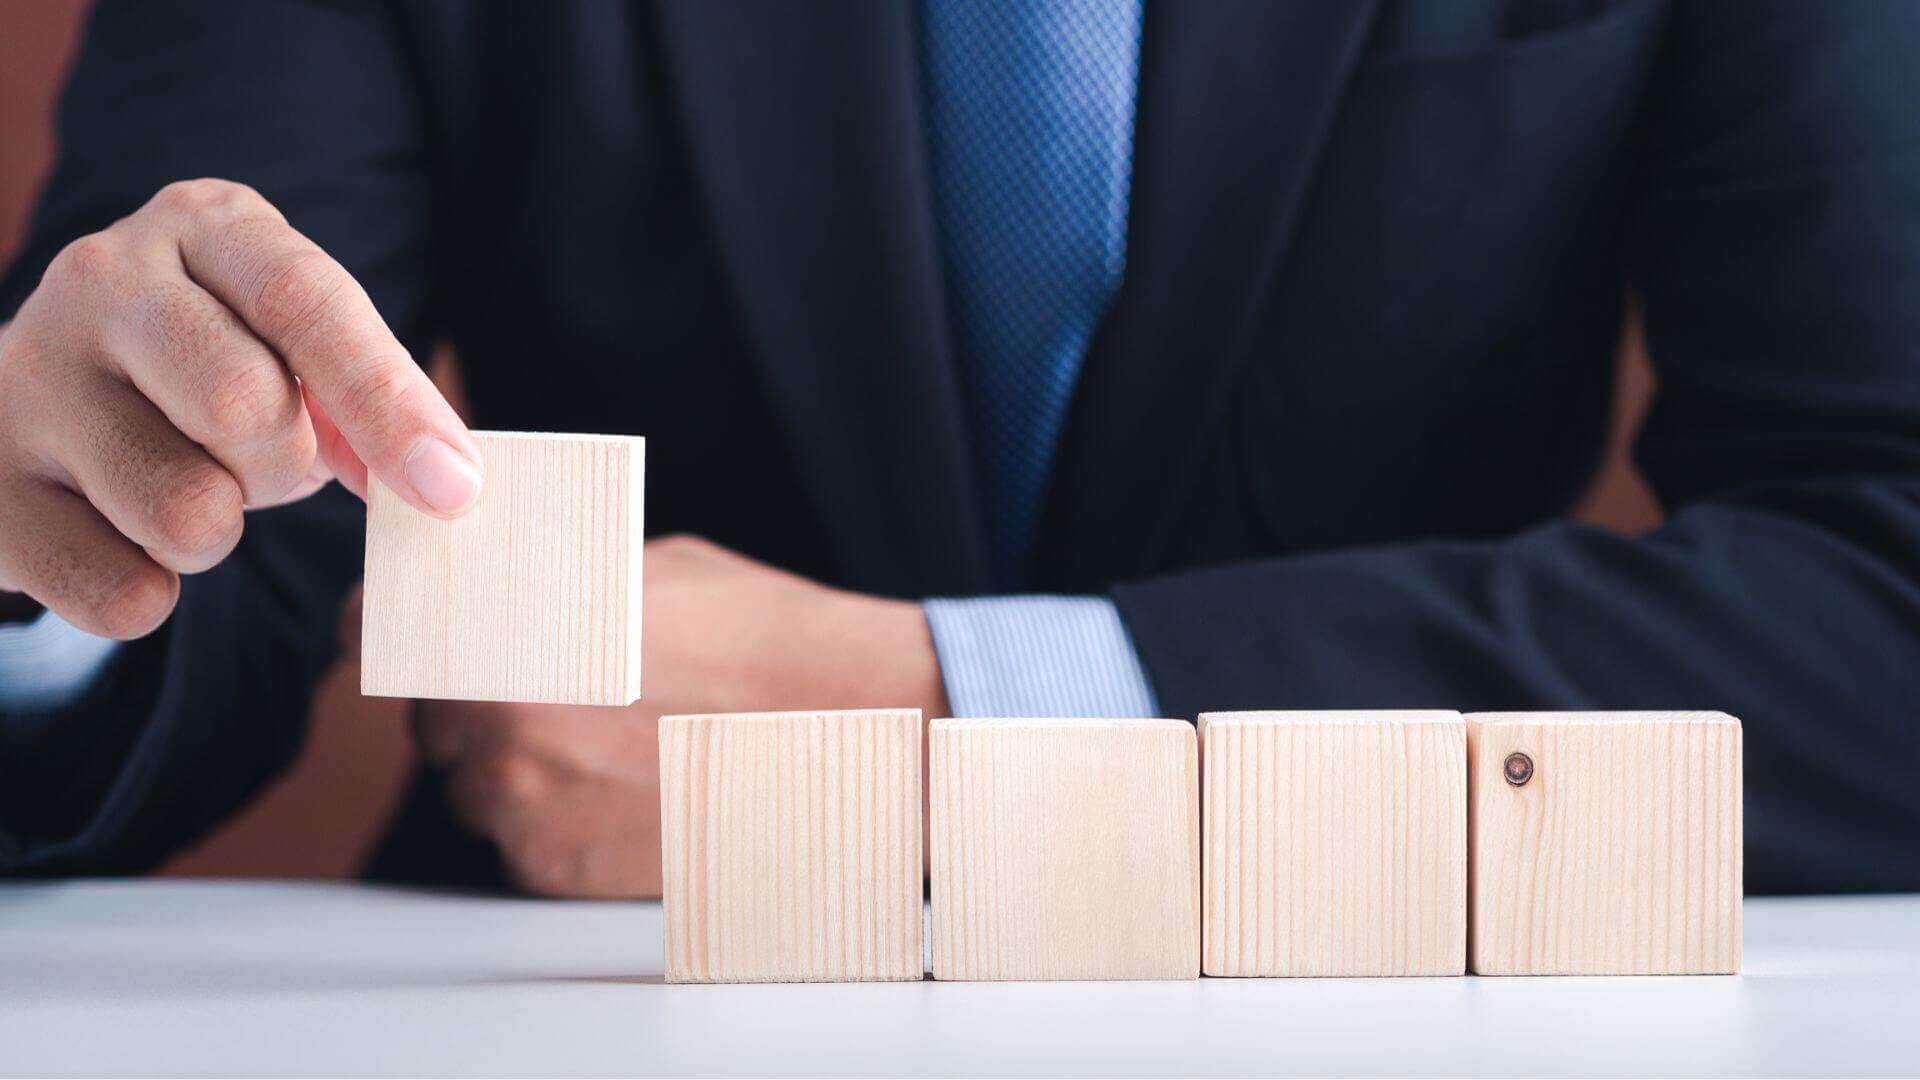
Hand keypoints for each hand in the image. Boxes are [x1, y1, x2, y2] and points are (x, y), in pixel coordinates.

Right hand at [0, 179, 481, 639]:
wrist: (41, 411)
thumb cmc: (209, 376)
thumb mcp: (292, 353)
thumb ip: (367, 400)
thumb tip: (440, 481)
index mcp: (203, 227)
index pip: (307, 303)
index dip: (387, 403)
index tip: (452, 488)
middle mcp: (99, 277)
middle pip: (244, 406)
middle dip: (282, 467)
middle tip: (256, 462)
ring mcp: (24, 376)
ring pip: (184, 509)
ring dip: (216, 536)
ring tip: (184, 490)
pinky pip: (116, 591)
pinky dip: (147, 592)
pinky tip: (120, 538)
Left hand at [413, 534, 948, 897]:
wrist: (853, 722)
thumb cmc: (763, 636)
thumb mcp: (643, 570)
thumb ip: (550, 585)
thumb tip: (504, 583)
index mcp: (507, 634)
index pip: (381, 631)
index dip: (388, 627)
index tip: (404, 629)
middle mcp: (498, 725)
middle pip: (432, 721)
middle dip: (477, 704)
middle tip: (556, 690)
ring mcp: (527, 806)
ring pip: (477, 789)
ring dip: (518, 768)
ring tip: (612, 741)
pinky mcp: (562, 871)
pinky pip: (525, 843)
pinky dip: (560, 820)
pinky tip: (632, 786)